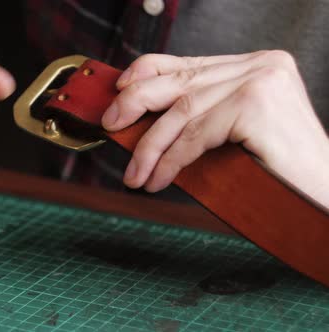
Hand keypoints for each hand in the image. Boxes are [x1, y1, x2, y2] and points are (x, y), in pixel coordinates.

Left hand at [101, 50, 328, 205]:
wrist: (323, 195)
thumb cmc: (277, 170)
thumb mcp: (231, 134)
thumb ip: (199, 118)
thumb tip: (142, 124)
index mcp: (252, 66)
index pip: (186, 62)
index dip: (146, 72)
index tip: (119, 89)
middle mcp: (257, 65)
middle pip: (179, 82)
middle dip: (136, 104)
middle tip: (110, 125)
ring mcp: (259, 81)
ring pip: (182, 111)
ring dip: (150, 147)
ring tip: (134, 175)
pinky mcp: (256, 105)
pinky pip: (196, 134)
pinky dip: (171, 159)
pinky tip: (157, 178)